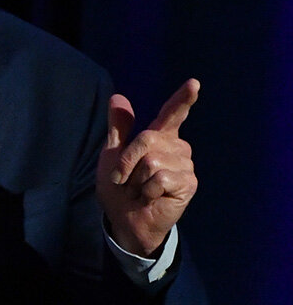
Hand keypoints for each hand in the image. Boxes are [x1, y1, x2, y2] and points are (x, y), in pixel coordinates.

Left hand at [96, 78, 199, 257]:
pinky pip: (160, 177)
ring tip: (140, 191)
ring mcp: (185, 165)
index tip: (194, 84)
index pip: (172, 113)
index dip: (183, 99)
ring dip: (136, 180)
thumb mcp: (111, 156)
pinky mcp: (188, 183)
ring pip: (152, 160)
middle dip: (126, 161)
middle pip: (148, 138)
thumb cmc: (120, 190)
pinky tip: (151, 198)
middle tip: (124, 180)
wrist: (125, 220)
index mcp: (160, 137)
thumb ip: (118, 128)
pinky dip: (147, 190)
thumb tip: (118, 97)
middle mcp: (176, 147)